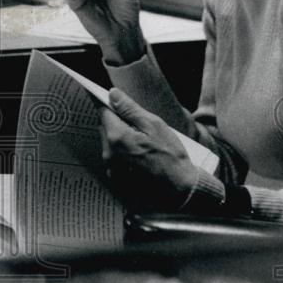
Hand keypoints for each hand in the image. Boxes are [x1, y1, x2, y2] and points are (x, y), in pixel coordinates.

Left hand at [100, 88, 197, 210]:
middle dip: (117, 120)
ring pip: (110, 141)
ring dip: (120, 136)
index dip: (105, 101)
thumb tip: (112, 94)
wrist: (180, 188)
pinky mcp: (117, 177)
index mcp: (116, 137)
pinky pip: (114, 156)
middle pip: (106, 127)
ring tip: (142, 141)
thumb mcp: (153, 125)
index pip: (103, 111)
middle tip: (137, 122)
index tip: (102, 94)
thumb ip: (129, 109)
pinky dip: (122, 151)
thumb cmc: (170, 156)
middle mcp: (109, 154)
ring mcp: (111, 168)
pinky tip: (140, 154)